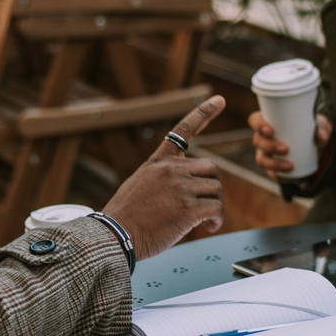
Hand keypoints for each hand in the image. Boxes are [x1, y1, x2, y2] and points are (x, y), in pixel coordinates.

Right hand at [102, 96, 225, 260]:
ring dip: (215, 205)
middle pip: (211, 168)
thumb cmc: (126, 218)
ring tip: (205, 221)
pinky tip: (208, 227)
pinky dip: (217, 220)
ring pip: (216, 188)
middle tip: (206, 205)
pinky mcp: (188, 209)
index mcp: (159, 162)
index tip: (219, 99)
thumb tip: (186, 188)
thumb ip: (163, 179)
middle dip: (213, 187)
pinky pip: (216, 209)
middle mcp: (171, 170)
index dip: (204, 113)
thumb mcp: (140, 184)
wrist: (115, 236)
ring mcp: (180, 188)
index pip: (184, 130)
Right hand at [249, 112, 331, 181]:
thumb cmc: (312, 130)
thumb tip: (321, 136)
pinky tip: (287, 176)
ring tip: (289, 166)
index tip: (270, 130)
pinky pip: (271, 173)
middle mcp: (263, 138)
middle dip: (269, 146)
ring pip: (262, 160)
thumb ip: (323, 128)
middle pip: (258, 141)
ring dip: (273, 164)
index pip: (255, 120)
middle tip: (285, 149)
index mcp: (269, 122)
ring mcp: (265, 153)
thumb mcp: (321, 125)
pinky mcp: (272, 167)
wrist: (314, 147)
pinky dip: (278, 176)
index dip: (258, 125)